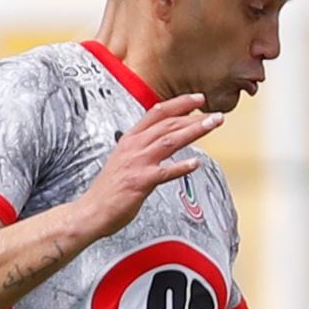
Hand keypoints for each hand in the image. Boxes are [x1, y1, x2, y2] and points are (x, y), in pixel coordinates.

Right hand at [76, 94, 222, 237]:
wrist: (92, 210)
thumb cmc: (111, 188)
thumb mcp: (125, 158)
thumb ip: (143, 146)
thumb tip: (164, 138)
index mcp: (130, 139)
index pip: (157, 113)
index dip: (179, 103)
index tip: (199, 99)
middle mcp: (133, 146)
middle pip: (168, 124)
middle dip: (194, 117)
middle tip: (216, 115)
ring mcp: (137, 163)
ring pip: (169, 141)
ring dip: (193, 131)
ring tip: (212, 125)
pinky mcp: (140, 182)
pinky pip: (165, 172)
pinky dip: (181, 167)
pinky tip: (196, 163)